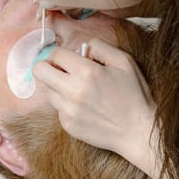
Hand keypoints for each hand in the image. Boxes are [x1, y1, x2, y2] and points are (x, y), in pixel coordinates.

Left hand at [33, 38, 161, 178]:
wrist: (139, 131)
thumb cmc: (134, 94)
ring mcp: (68, 110)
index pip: (55, 54)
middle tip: (62, 70)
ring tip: (78, 90)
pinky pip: (57, 108)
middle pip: (39, 71)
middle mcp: (73, 91)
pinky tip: (84, 106)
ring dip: (58, 86)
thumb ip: (100, 47)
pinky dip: (66, 104)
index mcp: (87, 72)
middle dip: (48, 66)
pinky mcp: (68, 125)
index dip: (61, 53)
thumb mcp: (123, 61)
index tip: (69, 58)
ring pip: (48, 90)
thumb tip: (82, 47)